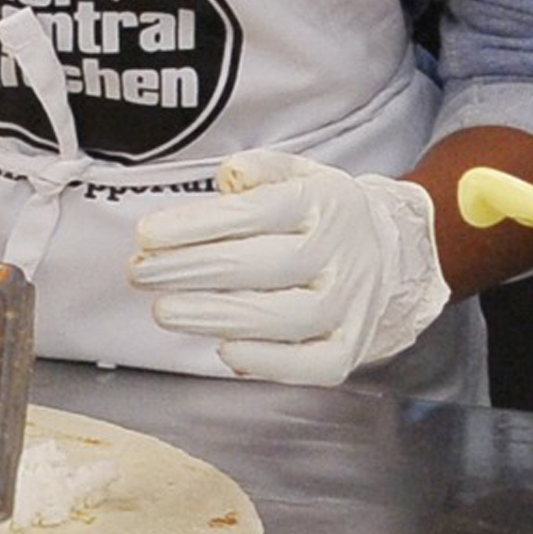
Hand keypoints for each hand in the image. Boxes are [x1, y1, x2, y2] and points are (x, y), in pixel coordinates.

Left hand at [127, 147, 454, 383]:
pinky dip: (268, 362)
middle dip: (193, 271)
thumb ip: (260, 169)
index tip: (146, 235)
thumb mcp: (297, 172)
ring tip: (164, 312)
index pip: (254, 213)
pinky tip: (224, 350)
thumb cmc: (320, 214)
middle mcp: (341, 255)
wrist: (392, 255)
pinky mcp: (349, 349)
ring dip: (218, 316)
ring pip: (285, 318)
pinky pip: (312, 364)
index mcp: (323, 203)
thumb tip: (228, 176)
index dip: (195, 226)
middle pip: (264, 265)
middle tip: (140, 274)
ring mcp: (350, 306)